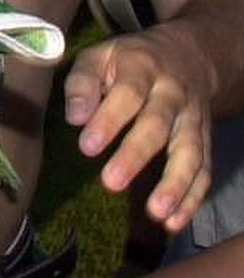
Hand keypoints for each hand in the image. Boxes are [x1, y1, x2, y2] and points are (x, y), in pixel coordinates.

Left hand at [64, 27, 214, 230]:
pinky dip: (192, 198)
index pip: (127, 94)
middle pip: (157, 126)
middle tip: (111, 182)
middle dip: (136, 155)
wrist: (188, 54)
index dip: (109, 119)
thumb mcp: (99, 56)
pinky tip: (173, 223)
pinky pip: (203, 170)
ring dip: (175, 184)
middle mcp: (172, 95)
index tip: (88, 147)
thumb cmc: (127, 61)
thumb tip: (74, 117)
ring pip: (190, 152)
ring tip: (156, 213)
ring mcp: (192, 119)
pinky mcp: (204, 141)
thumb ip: (82, 83)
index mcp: (142, 69)